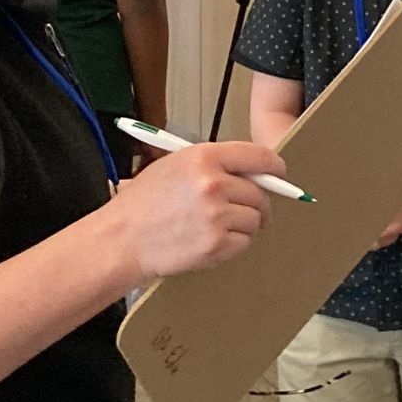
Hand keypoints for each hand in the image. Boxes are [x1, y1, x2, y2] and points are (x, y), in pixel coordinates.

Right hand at [107, 141, 285, 281]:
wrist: (122, 239)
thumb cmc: (145, 202)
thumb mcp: (176, 166)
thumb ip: (216, 164)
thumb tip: (256, 171)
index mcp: (204, 158)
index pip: (258, 157)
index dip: (274, 167)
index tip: (279, 174)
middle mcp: (213, 184)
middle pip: (260, 193)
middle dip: (257, 202)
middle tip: (243, 209)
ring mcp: (216, 216)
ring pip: (255, 219)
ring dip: (244, 224)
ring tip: (216, 225)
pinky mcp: (216, 244)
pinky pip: (244, 242)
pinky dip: (233, 244)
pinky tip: (209, 240)